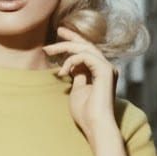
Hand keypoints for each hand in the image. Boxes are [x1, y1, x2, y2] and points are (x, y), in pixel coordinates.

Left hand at [42, 26, 120, 144]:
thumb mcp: (77, 90)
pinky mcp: (105, 70)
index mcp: (100, 72)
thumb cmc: (86, 113)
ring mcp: (107, 68)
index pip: (87, 52)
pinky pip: (85, 56)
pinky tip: (62, 71)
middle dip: (71, 37)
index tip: (59, 37)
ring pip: (85, 48)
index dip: (74, 42)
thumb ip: (77, 76)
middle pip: (87, 45)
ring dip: (65, 47)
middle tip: (58, 30)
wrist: (95, 125)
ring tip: (48, 50)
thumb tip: (72, 67)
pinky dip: (71, 61)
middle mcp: (106, 67)